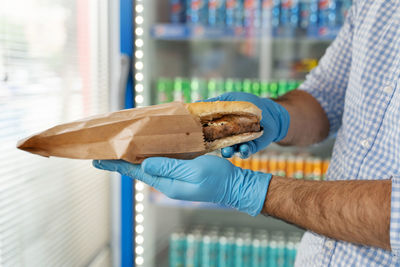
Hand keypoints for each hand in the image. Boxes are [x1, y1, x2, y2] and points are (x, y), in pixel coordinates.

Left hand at [93, 155, 270, 215]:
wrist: (234, 185)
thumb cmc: (216, 179)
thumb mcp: (193, 172)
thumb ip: (169, 168)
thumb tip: (143, 163)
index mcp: (167, 183)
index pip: (135, 172)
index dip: (117, 165)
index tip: (99, 159)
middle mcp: (167, 181)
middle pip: (138, 169)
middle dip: (120, 161)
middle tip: (102, 153)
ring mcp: (174, 177)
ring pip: (148, 165)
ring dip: (132, 158)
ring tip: (118, 150)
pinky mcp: (182, 171)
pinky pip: (161, 162)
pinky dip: (149, 155)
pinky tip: (145, 150)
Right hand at [204, 92, 289, 157]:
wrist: (268, 109)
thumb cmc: (246, 102)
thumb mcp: (228, 99)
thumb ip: (213, 103)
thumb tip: (193, 105)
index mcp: (218, 127)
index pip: (207, 133)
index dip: (202, 135)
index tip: (196, 137)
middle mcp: (226, 137)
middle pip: (217, 145)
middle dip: (213, 146)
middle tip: (210, 145)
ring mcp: (238, 143)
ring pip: (231, 151)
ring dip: (228, 152)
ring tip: (227, 151)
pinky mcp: (251, 146)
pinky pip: (246, 151)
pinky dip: (244, 151)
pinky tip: (243, 148)